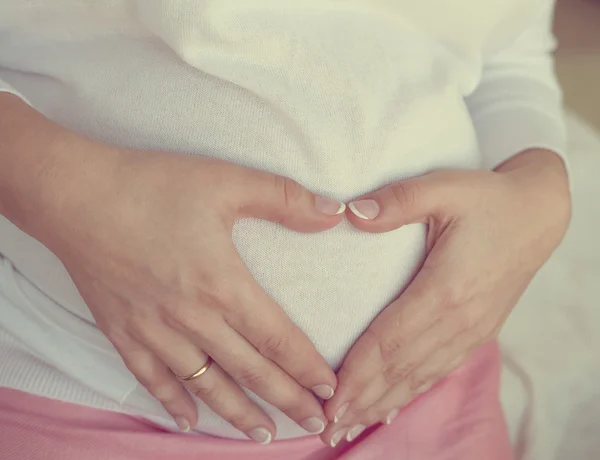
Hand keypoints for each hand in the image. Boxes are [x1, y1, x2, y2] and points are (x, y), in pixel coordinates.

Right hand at [39, 142, 345, 442]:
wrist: (76, 196)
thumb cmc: (151, 186)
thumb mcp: (225, 181)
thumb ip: (284, 199)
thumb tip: (335, 212)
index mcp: (223, 285)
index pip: (278, 339)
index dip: (307, 368)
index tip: (330, 390)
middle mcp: (193, 319)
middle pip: (251, 372)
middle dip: (288, 401)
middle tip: (316, 425)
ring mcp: (155, 331)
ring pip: (207, 386)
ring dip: (239, 414)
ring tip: (265, 436)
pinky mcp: (123, 333)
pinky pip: (153, 380)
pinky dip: (174, 403)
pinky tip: (189, 421)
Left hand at [320, 149, 569, 446]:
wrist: (538, 214)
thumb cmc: (488, 200)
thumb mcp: (444, 187)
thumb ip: (399, 200)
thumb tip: (352, 212)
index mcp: (446, 288)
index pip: (390, 340)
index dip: (357, 371)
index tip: (327, 396)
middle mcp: (459, 320)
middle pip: (400, 368)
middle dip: (361, 399)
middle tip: (324, 426)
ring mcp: (471, 331)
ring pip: (418, 377)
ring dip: (381, 403)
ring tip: (347, 425)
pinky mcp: (476, 332)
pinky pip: (437, 371)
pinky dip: (409, 393)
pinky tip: (389, 407)